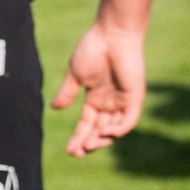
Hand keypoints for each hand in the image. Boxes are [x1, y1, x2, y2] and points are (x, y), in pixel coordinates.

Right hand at [52, 21, 147, 156]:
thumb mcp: (75, 75)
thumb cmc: (92, 50)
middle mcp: (110, 103)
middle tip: (76, 153)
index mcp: (95, 98)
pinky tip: (105, 134)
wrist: (111, 35)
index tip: (68, 150)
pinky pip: (128, 120)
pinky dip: (118, 130)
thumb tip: (54, 108)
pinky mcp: (134, 97)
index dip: (78, 137)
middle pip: (99, 131)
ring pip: (114, 130)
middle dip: (88, 143)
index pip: (87, 124)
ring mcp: (122, 101)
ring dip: (101, 140)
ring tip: (87, 145)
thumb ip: (66, 93)